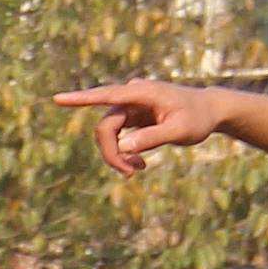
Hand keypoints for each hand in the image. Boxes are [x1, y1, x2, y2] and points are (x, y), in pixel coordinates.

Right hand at [54, 79, 228, 177]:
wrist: (209, 112)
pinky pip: (117, 138)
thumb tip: (124, 146)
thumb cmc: (198, 119)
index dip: (81, 100)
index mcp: (142, 93)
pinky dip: (124, 154)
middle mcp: (132, 97)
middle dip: (112, 153)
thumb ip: (152, 138)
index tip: (57, 99)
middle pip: (106, 128)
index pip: (106, 96)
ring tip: (138, 171)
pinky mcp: (132, 117)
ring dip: (118, 156)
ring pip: (109, 135)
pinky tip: (139, 165)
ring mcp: (130, 107)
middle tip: (129, 174)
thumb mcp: (179, 131)